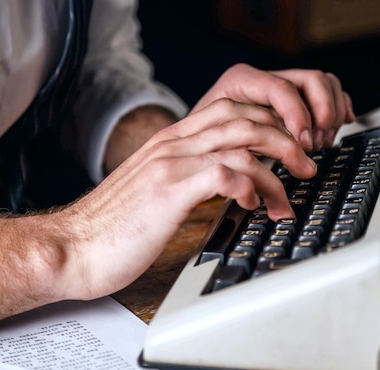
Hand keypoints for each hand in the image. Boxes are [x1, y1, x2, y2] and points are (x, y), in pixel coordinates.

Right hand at [59, 98, 316, 298]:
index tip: (289, 149)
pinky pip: (224, 172)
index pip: (230, 111)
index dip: (267, 124)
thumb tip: (231, 187)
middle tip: (307, 164)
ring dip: (277, 166)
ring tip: (290, 194)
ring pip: (241, 141)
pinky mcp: (169, 189)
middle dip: (285, 138)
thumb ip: (190, 179)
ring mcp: (170, 163)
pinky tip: (255, 205)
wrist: (72, 248)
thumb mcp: (157, 193)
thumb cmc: (115, 229)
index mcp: (171, 142)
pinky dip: (250, 185)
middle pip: (243, 118)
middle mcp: (173, 144)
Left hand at [191, 63, 355, 150]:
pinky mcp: (295, 98)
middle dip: (321, 115)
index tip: (304, 144)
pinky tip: (340, 124)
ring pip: (324, 83)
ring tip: (321, 142)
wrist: (197, 139)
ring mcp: (283, 85)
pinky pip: (328, 92)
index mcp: (241, 81)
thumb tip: (277, 166)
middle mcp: (264, 78)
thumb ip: (245, 147)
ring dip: (331, 115)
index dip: (298, 116)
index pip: (281, 89)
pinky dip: (338, 108)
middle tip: (314, 145)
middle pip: (311, 81)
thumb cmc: (204, 143)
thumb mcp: (216, 143)